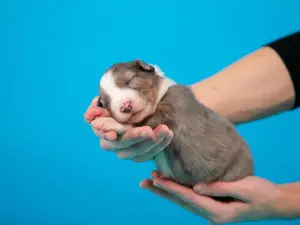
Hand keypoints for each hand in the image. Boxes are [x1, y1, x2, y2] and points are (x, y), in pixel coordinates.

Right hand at [84, 96, 173, 161]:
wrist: (158, 96)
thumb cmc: (137, 91)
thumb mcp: (124, 88)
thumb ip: (107, 98)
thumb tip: (94, 108)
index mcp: (103, 120)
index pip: (99, 130)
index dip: (105, 132)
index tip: (113, 133)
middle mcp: (112, 137)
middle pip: (118, 144)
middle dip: (133, 138)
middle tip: (148, 131)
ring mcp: (126, 147)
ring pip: (133, 153)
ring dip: (150, 143)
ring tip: (165, 130)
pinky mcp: (139, 152)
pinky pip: (147, 155)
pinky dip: (159, 145)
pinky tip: (169, 134)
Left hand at [140, 171, 285, 223]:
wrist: (273, 202)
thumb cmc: (261, 194)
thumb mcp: (244, 189)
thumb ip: (219, 188)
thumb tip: (196, 187)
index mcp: (217, 211)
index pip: (188, 197)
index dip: (171, 188)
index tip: (155, 179)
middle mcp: (211, 214)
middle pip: (181, 201)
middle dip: (162, 191)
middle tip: (144, 182)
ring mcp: (211, 211)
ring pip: (183, 201)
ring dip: (167, 192)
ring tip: (151, 183)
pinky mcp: (212, 206)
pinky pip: (191, 199)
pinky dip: (177, 193)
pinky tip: (170, 186)